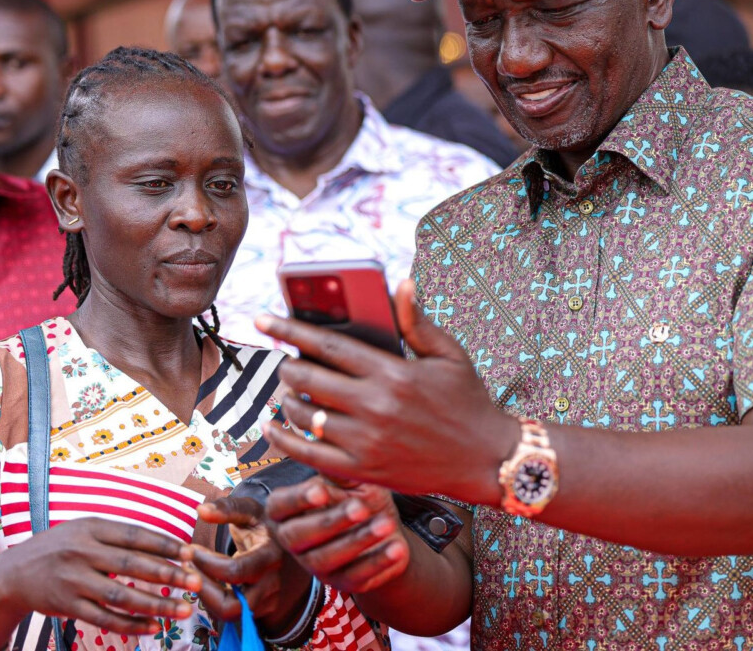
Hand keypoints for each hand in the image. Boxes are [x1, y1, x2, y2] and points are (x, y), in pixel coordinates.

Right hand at [0, 518, 199, 650]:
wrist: (13, 573)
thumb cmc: (59, 548)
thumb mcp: (83, 530)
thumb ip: (117, 536)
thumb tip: (164, 543)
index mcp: (91, 527)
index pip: (135, 535)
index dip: (165, 545)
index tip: (190, 553)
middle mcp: (82, 551)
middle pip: (132, 565)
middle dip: (168, 574)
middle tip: (196, 582)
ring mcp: (73, 580)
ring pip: (121, 596)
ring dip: (156, 604)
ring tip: (182, 610)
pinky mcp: (66, 605)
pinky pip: (104, 618)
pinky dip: (130, 625)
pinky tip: (152, 627)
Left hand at [185, 496, 311, 634]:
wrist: (279, 538)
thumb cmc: (259, 522)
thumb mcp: (247, 508)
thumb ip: (226, 508)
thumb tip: (201, 510)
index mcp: (270, 554)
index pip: (236, 571)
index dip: (207, 563)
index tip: (190, 550)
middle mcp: (272, 582)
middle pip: (233, 605)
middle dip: (203, 589)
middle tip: (187, 566)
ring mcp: (268, 599)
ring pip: (229, 614)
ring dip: (205, 595)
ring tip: (193, 572)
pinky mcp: (261, 608)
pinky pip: (231, 613)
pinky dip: (213, 599)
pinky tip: (205, 579)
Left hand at [258, 280, 518, 504]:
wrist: (489, 460)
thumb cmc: (469, 401)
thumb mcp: (449, 355)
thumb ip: (417, 321)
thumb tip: (401, 283)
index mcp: (393, 372)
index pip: (327, 344)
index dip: (289, 329)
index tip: (263, 319)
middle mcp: (376, 406)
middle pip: (308, 378)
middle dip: (288, 366)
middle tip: (285, 360)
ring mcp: (367, 441)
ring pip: (305, 414)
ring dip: (288, 399)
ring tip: (288, 391)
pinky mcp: (364, 470)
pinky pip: (309, 454)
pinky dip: (284, 439)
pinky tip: (274, 426)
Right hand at [266, 476, 409, 594]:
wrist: (383, 529)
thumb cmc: (359, 494)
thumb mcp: (348, 479)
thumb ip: (335, 467)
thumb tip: (325, 437)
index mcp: (286, 511)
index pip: (280, 506)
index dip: (297, 499)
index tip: (320, 489)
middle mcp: (294, 541)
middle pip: (300, 536)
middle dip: (331, 521)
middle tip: (360, 507)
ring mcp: (316, 566)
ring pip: (328, 557)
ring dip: (359, 541)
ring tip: (385, 524)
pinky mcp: (341, 583)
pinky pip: (356, 577)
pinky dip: (378, 563)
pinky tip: (397, 548)